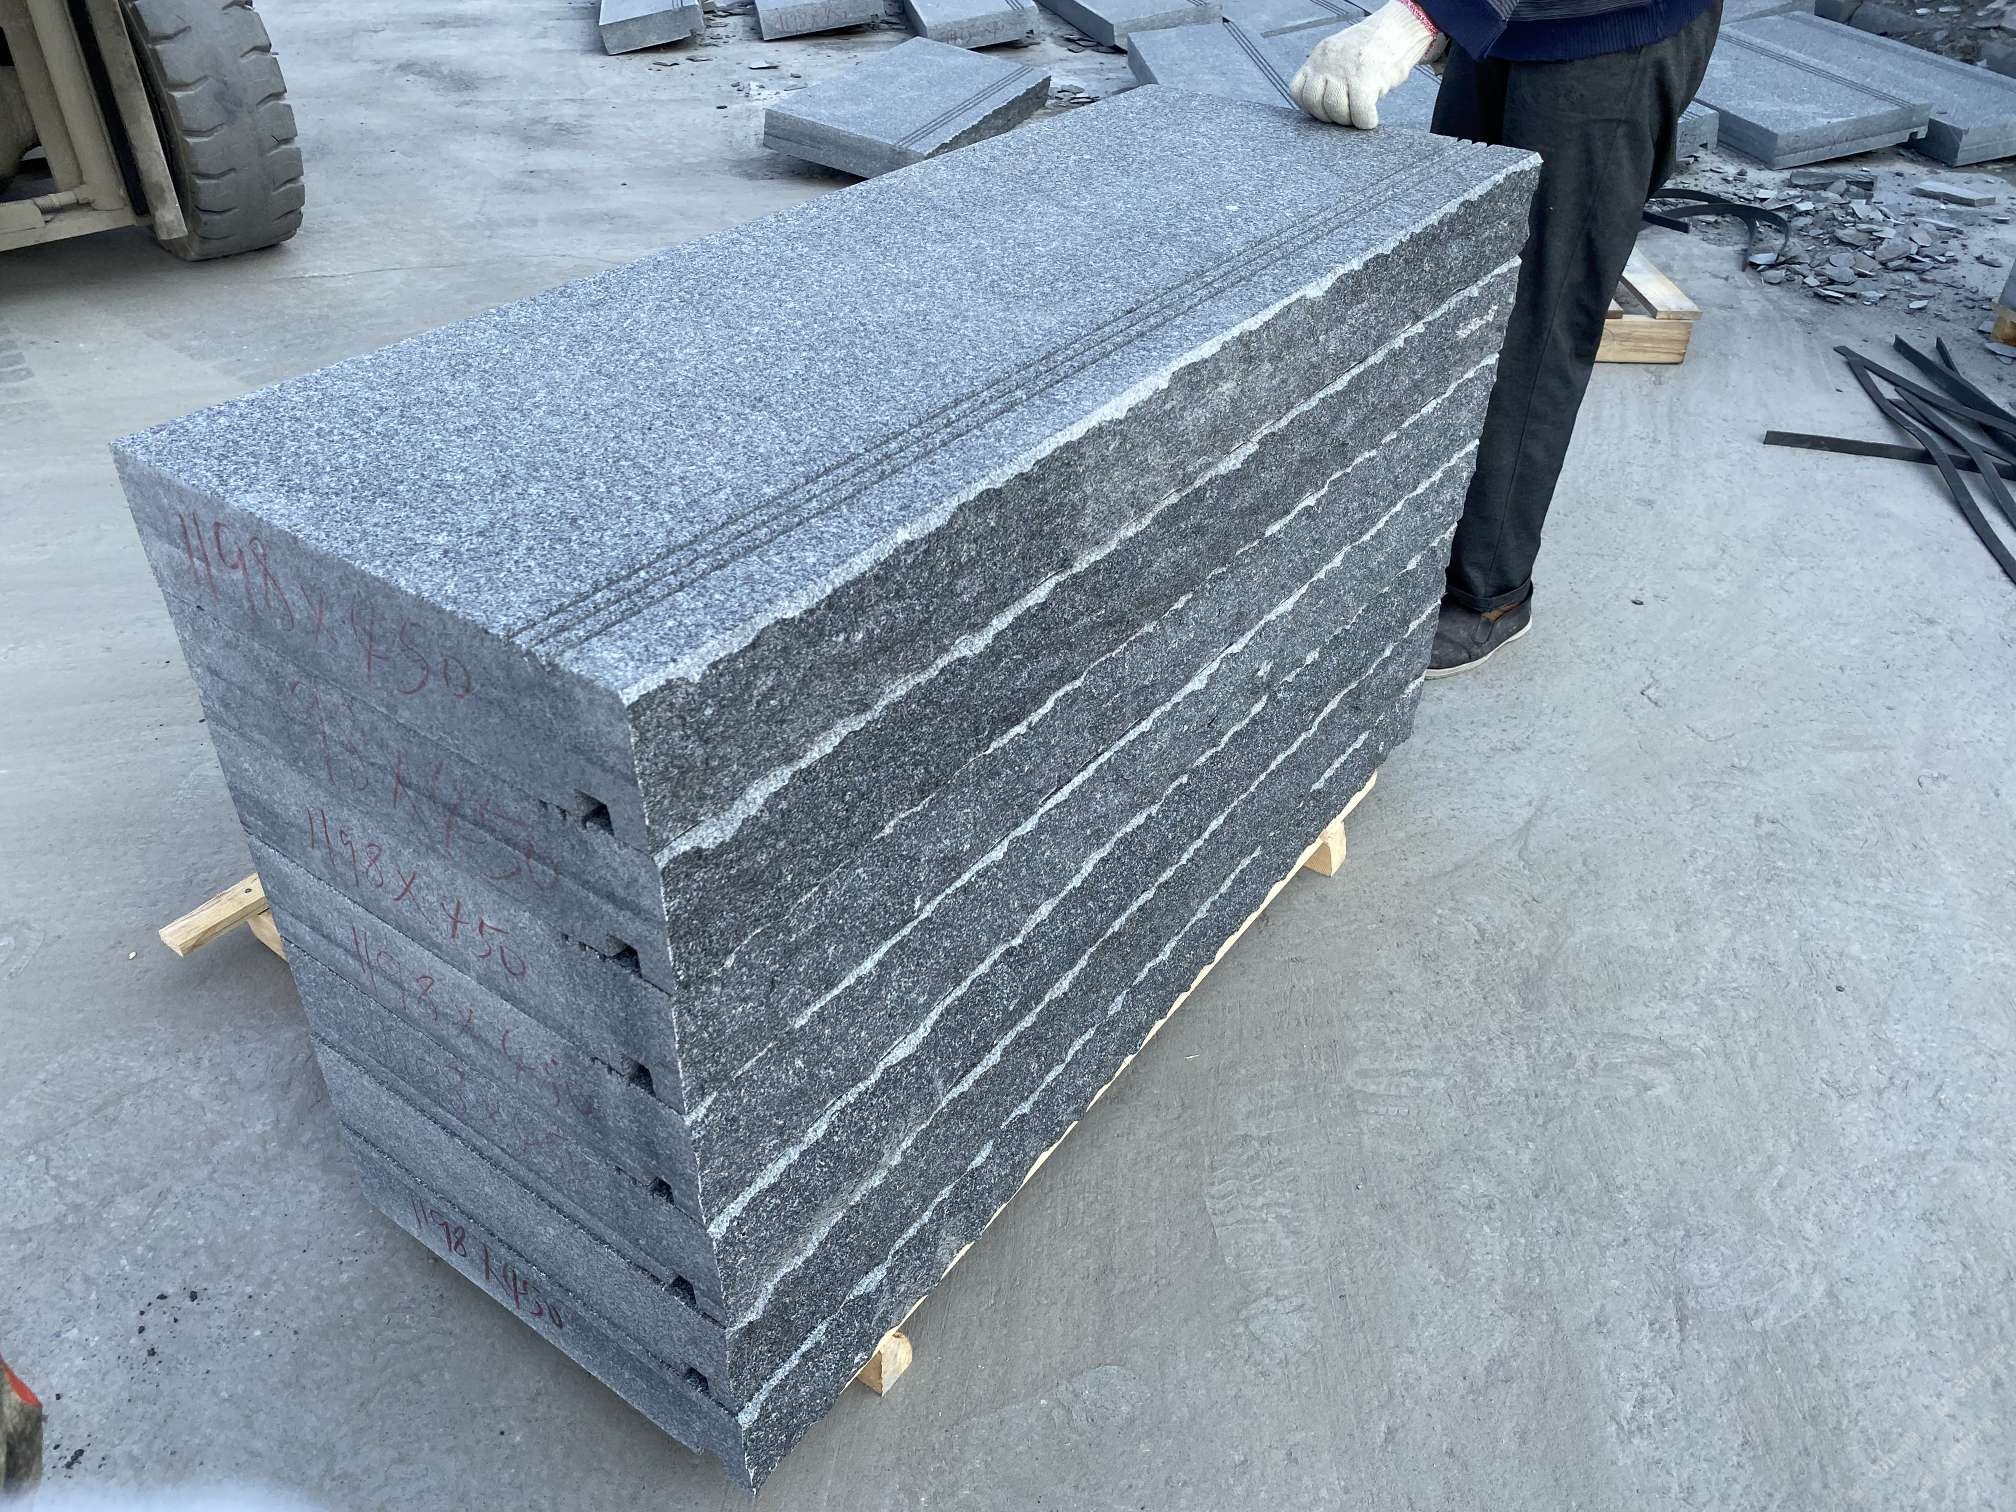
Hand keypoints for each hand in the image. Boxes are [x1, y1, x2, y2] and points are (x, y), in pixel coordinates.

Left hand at [1290, 0, 1442, 130]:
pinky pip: (1359, 112)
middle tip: (1347, 114)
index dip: (1310, 107)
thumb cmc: (1371, 50)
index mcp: (1319, 56)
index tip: (1325, 109)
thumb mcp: (1339, 55)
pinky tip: (1371, 118)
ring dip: (1349, 120)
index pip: (1297, 91)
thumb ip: (1326, 75)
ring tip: (1360, 113)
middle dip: (1330, 117)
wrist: (1399, 29)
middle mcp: (1327, 61)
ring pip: (1335, 110)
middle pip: (1315, 104)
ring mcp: (1345, 69)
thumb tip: (1321, 108)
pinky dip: (1366, 121)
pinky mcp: (1365, 78)